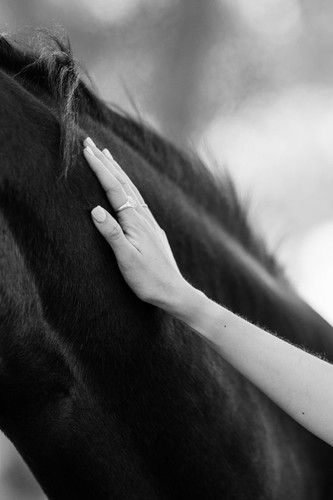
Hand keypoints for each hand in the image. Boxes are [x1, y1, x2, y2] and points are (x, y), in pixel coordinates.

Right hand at [83, 137, 187, 309]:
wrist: (173, 292)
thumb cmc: (148, 280)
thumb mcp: (126, 259)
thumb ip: (111, 234)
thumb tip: (94, 209)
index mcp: (135, 221)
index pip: (113, 188)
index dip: (100, 168)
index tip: (86, 149)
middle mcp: (143, 217)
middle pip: (123, 183)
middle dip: (106, 161)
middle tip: (91, 142)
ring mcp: (149, 222)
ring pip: (132, 189)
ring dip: (118, 171)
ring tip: (108, 155)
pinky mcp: (152, 229)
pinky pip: (137, 200)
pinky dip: (127, 186)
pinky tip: (126, 188)